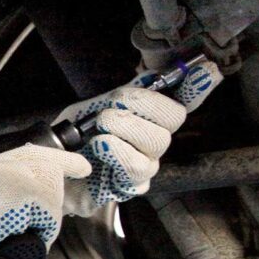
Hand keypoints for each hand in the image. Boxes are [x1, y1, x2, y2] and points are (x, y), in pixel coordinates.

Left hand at [58, 61, 222, 216]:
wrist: (53, 173)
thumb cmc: (73, 142)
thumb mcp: (89, 110)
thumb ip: (121, 95)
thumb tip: (152, 77)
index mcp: (146, 118)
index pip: (182, 101)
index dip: (197, 88)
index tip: (206, 71)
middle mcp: (154, 140)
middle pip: (173, 116)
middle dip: (140, 104)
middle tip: (108, 109)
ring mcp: (147, 164)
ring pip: (158, 140)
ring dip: (124, 127)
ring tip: (98, 130)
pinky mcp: (134, 186)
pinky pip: (137, 165)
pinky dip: (116, 150)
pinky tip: (99, 147)